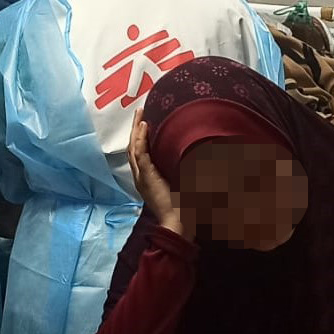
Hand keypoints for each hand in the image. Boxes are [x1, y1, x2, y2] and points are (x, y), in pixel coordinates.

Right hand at [128, 107, 190, 240]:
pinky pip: (140, 155)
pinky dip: (141, 140)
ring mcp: (142, 177)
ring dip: (136, 130)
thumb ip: (182, 167)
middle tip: (138, 111)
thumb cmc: (182, 204)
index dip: (139, 137)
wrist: (177, 221)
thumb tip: (200, 152)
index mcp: (146, 177)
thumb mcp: (180, 181)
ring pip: (133, 149)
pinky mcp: (147, 177)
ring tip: (140, 114)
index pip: (139, 153)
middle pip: (132, 147)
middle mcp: (141, 176)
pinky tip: (144, 127)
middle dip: (134, 129)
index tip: (144, 121)